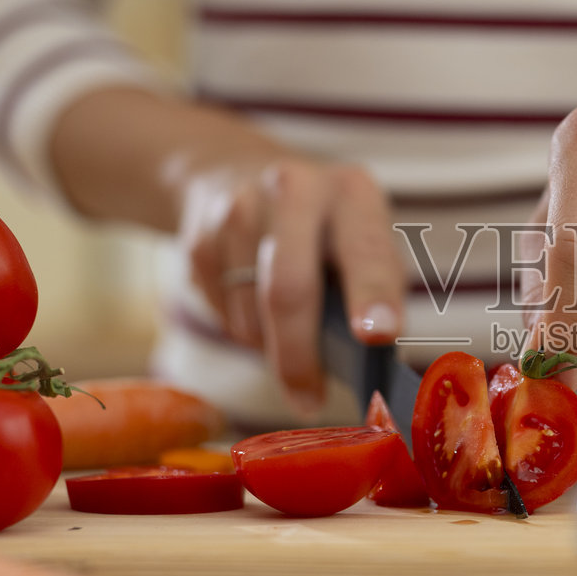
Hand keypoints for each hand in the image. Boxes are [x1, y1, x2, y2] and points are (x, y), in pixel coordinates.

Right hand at [175, 155, 403, 411]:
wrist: (233, 174)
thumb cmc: (322, 227)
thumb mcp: (360, 237)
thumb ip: (373, 288)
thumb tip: (370, 360)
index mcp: (352, 193)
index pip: (365, 250)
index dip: (372, 294)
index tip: (378, 334)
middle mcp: (294, 190)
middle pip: (288, 289)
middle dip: (299, 356)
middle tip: (310, 401)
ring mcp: (238, 210)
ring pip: (251, 314)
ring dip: (270, 347)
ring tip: (288, 337)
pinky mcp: (198, 237)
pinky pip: (223, 314)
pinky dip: (243, 330)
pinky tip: (255, 307)